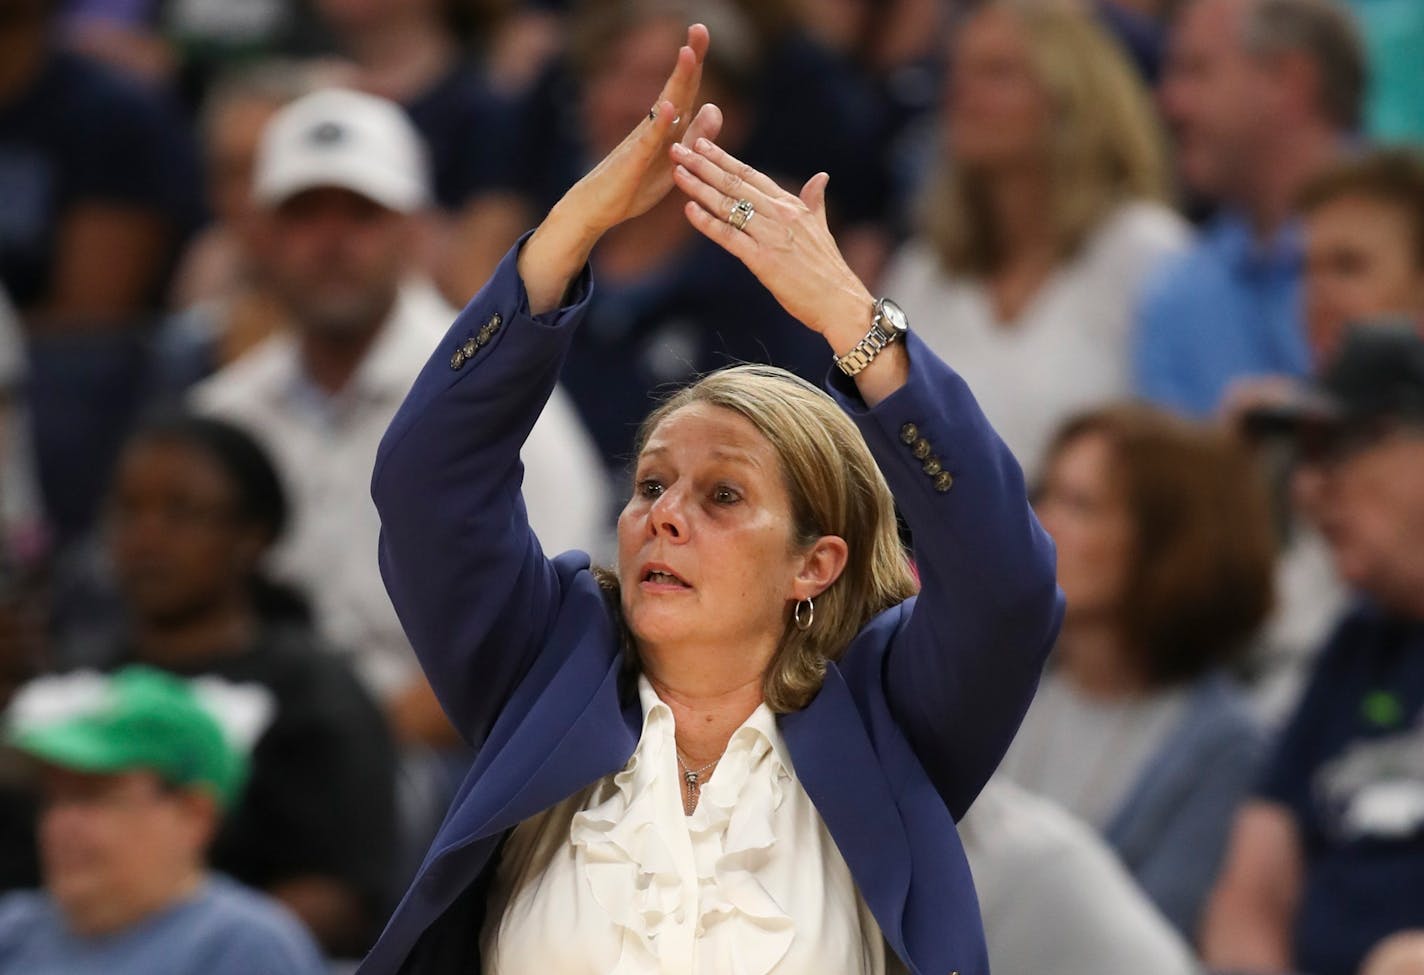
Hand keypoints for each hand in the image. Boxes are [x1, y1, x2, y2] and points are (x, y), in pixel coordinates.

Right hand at [520, 24, 719, 312]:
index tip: (701, 32)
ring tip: (688, 54)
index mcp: (668, 128)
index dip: (695, 64)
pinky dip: (660, 124)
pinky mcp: (633, 162)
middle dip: (689, 60)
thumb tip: (716, 106)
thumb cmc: (634, 187)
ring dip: (677, 81)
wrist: (598, 209)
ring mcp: (642, 142)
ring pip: (664, 107)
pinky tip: (669, 107)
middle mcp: (654, 128)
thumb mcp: (675, 163)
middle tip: (699, 27)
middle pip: (677, 89)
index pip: (687, 91)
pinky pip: (648, 141)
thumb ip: (695, 137)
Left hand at [671, 135, 908, 403]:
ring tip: (677, 172)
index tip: (702, 143)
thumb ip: (813, 201)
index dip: (723, 158)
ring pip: (729, 205)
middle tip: (678, 148)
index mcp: (791, 205)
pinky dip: (708, 223)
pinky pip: (729, 237)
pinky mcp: (763, 260)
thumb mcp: (821, 227)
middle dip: (703, 164)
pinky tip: (689, 210)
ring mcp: (770, 236)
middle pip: (735, 183)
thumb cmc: (828, 269)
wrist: (839, 301)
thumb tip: (821, 177)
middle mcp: (779, 214)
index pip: (751, 175)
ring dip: (699, 187)